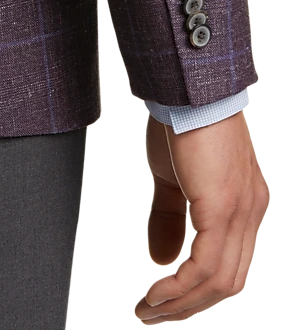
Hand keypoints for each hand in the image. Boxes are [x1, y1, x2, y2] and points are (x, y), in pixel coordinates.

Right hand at [134, 111, 269, 324]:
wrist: (187, 92)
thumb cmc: (182, 126)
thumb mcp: (172, 180)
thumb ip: (169, 220)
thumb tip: (162, 260)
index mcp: (243, 206)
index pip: (228, 264)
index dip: (197, 290)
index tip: (166, 302)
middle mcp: (250, 212)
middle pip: (227, 281)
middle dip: (188, 306)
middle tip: (153, 316)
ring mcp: (242, 211)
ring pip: (220, 280)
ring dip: (181, 303)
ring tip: (148, 311)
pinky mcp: (225, 207)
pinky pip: (206, 264)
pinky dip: (180, 286)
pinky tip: (156, 292)